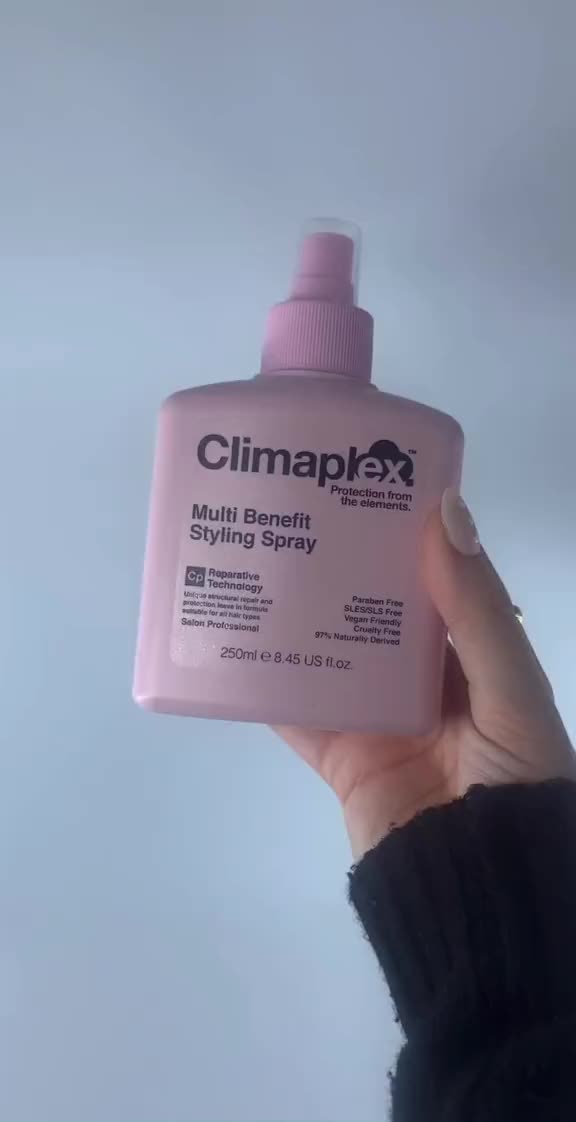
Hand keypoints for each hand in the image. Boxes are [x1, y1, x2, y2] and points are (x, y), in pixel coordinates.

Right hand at [275, 490, 574, 857]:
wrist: (479, 890)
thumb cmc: (513, 777)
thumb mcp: (511, 687)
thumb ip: (477, 607)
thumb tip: (446, 509)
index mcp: (472, 652)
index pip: (430, 576)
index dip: (397, 530)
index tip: (353, 481)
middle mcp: (421, 676)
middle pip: (368, 608)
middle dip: (335, 565)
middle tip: (288, 512)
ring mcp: (376, 715)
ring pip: (325, 652)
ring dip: (292, 616)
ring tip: (250, 560)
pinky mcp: (339, 755)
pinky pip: (294, 712)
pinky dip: (261, 685)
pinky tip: (227, 643)